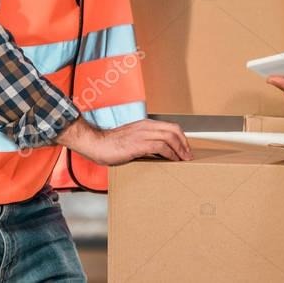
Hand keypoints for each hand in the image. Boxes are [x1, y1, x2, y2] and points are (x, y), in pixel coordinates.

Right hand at [58, 118, 191, 163]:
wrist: (96, 143)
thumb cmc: (111, 144)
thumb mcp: (131, 139)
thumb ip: (144, 142)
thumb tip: (157, 153)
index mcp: (145, 124)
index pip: (170, 126)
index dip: (181, 137)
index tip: (185, 148)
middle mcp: (146, 126)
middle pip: (174, 130)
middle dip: (184, 143)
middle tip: (188, 155)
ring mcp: (143, 134)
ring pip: (170, 137)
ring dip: (180, 149)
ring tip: (184, 159)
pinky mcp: (139, 144)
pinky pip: (161, 147)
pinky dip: (170, 154)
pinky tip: (173, 160)